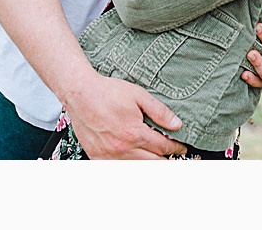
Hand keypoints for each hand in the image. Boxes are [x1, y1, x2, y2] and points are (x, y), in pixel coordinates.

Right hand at [63, 73, 186, 159]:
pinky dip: (129, 166)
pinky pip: (117, 169)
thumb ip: (159, 112)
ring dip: (148, 165)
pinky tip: (134, 160)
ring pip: (136, 169)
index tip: (181, 148)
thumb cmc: (108, 92)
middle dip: (166, 160)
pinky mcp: (97, 157)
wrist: (80, 94)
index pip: (163, 148)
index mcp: (135, 134)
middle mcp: (122, 149)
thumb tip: (177, 125)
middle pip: (152, 163)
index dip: (175, 148)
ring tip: (156, 159)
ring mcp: (108, 156)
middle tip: (173, 157)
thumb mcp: (139, 96)